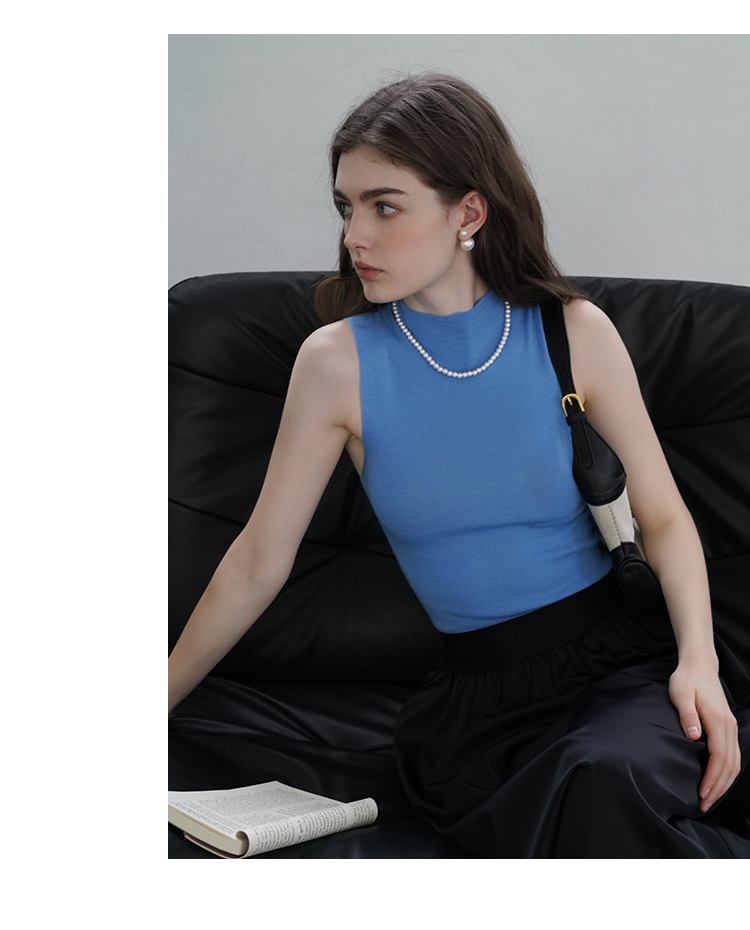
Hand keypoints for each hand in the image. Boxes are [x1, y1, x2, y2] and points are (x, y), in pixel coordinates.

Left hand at [669, 660, 740, 812]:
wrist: (699, 666)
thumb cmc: (686, 680)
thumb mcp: (681, 694)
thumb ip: (687, 715)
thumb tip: (694, 737)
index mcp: (718, 720)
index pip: (719, 757)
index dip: (712, 778)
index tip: (701, 793)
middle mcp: (729, 726)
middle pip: (730, 765)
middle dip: (718, 788)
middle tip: (703, 805)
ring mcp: (731, 727)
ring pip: (734, 763)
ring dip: (724, 783)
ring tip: (709, 799)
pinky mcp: (728, 727)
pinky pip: (733, 756)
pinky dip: (727, 772)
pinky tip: (718, 781)